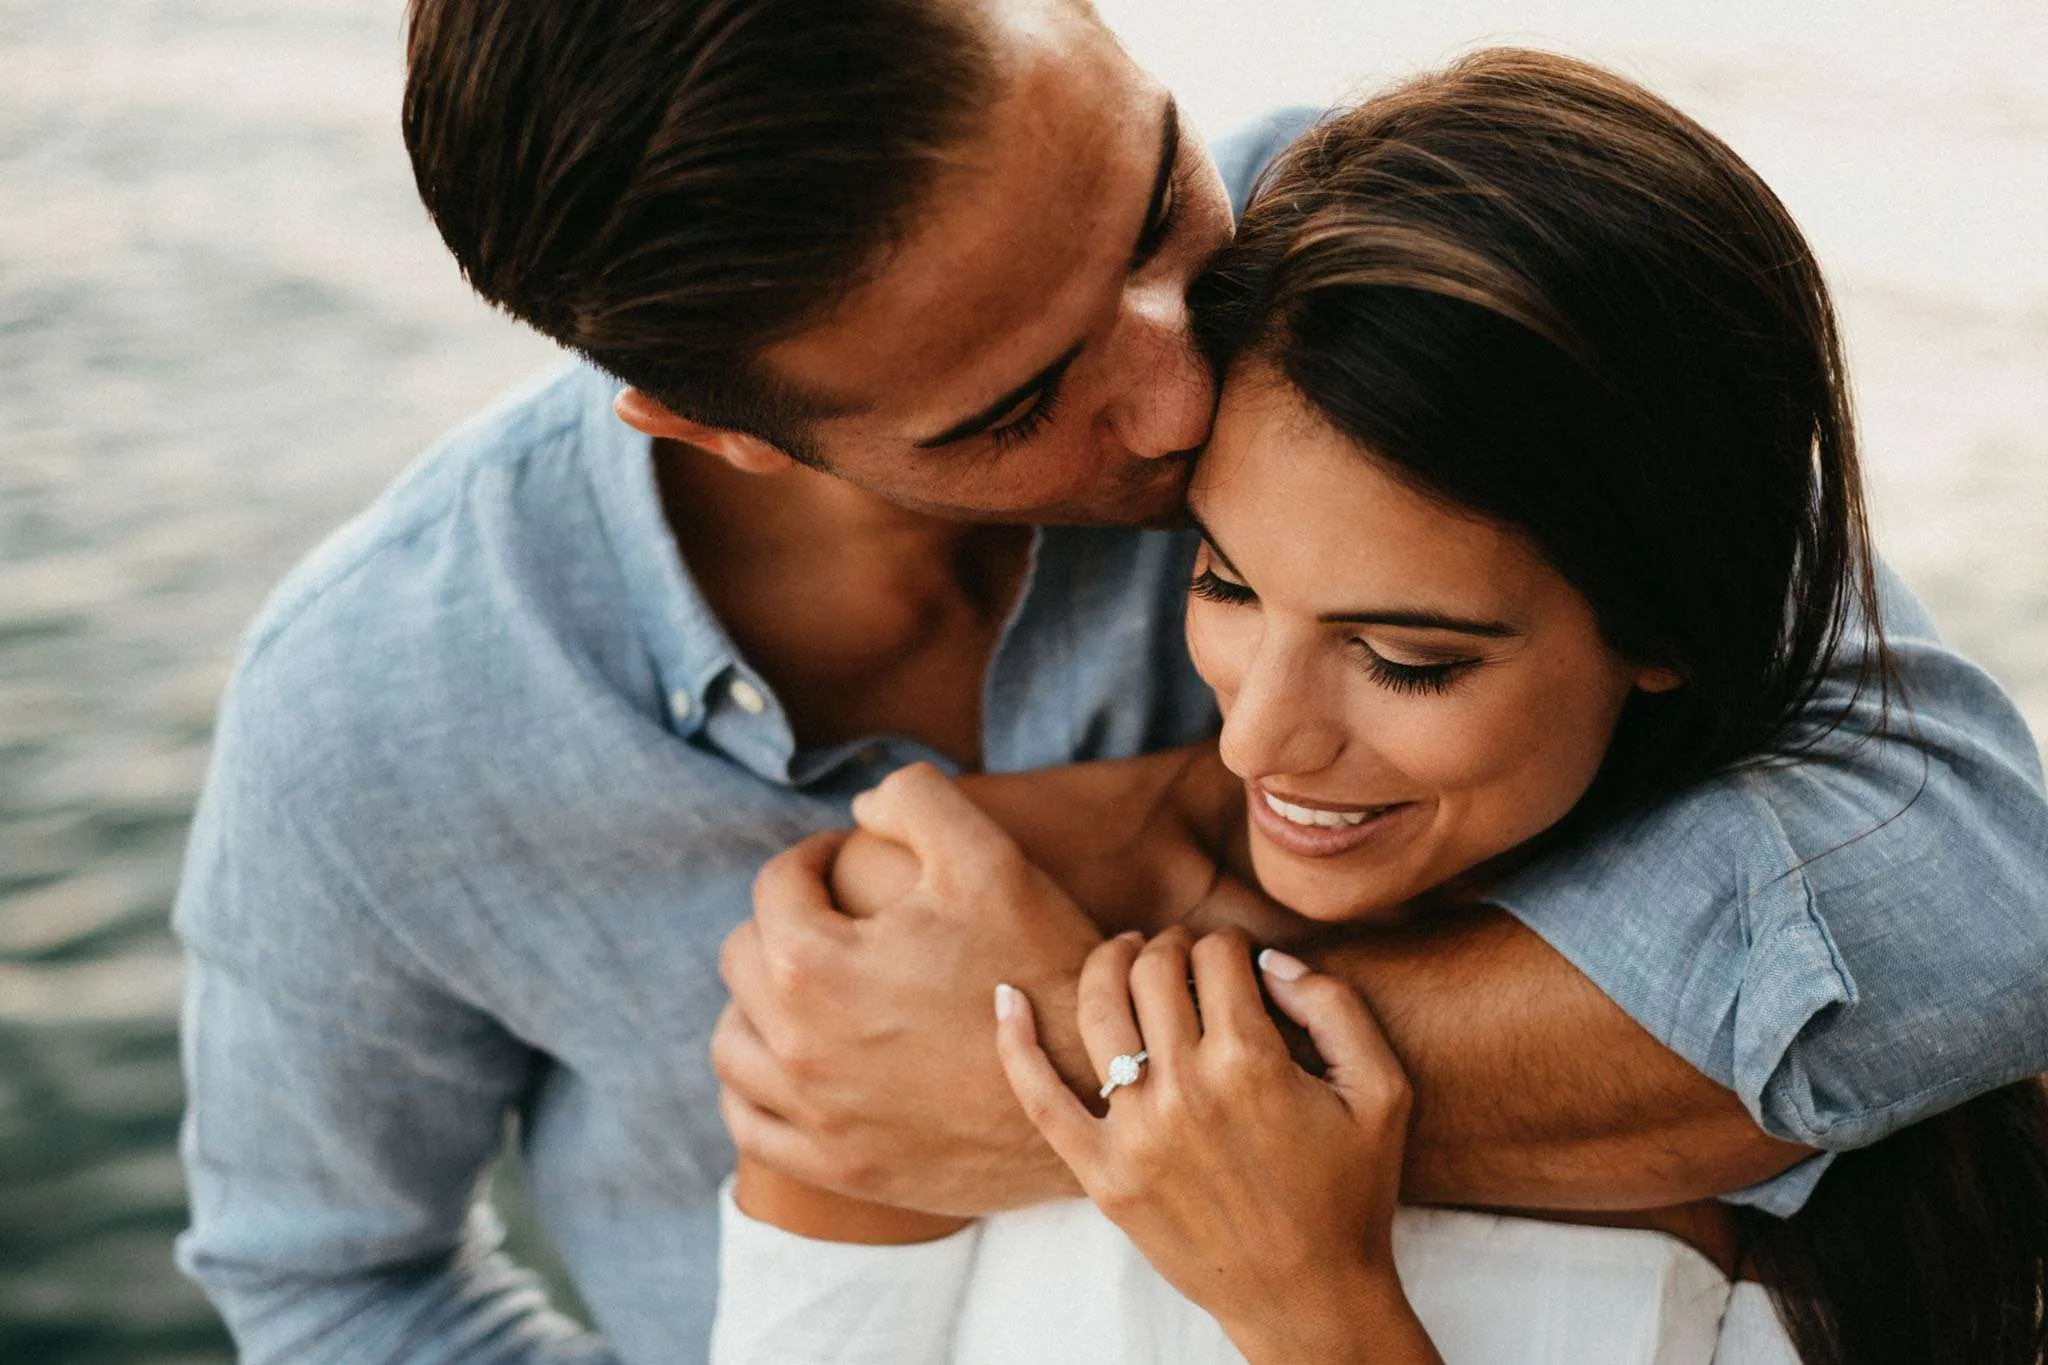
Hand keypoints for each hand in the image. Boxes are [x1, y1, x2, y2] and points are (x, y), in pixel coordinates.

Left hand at [715, 763, 1103, 1215]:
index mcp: (815, 963)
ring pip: (732, 1044)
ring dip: (758, 1004)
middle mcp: (796, 1045)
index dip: (814, 858)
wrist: (1096, 1089)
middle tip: (836, 916)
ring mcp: (814, 1115)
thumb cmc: (1042, 968)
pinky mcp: (838, 1166)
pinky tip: (791, 1065)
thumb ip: (914, 800)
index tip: (846, 859)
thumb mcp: (989, 856)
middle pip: (743, 959)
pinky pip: (751, 1125)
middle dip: (784, 923)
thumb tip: (859, 807)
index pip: (776, 885)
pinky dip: (756, 1089)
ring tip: (807, 987)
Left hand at [995, 927, 1441, 1364]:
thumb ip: (1336, 1006)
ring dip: (1109, 963)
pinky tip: (1008, 996)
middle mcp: (1185, 1090)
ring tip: (1124, 952)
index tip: (1235, 954)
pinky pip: (1039, 1096)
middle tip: (1183, 951)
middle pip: (1154, 971)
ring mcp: (1134, 1134)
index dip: (1228, 942)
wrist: (1310, 1299)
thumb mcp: (1381, 1091)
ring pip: (1098, 1010)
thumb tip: (1270, 957)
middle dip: (1170, 945)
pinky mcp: (1101, 1174)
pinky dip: (1016, 1041)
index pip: (1218, 957)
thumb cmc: (1351, 1195)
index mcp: (1251, 1062)